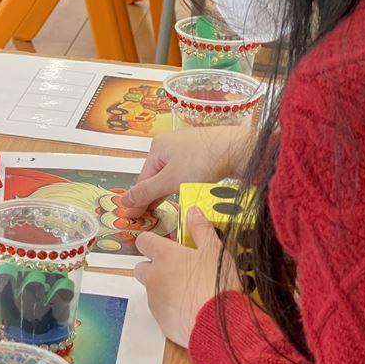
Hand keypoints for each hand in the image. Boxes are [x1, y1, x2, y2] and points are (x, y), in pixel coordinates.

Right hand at [120, 126, 254, 217]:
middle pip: (158, 177)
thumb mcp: (170, 180)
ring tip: (174, 207)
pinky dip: (188, 184)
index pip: (143, 179)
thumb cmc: (203, 160)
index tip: (135, 218)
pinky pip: (190, 173)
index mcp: (157, 147)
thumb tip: (124, 201)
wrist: (240, 148)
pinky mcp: (205, 153)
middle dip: (156, 196)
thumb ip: (147, 192)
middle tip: (152, 218)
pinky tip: (192, 192)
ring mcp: (189, 147)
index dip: (139, 200)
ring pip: (174, 176)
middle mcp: (170, 144)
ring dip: (173, 192)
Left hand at [134, 207, 240, 347]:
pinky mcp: (161, 321)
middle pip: (141, 267)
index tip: (164, 246)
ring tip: (190, 293)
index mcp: (164, 255)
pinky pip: (161, 312)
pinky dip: (171, 310)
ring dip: (163, 289)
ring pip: (151, 290)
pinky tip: (191, 311)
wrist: (221, 324)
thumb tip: (193, 211)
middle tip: (177, 271)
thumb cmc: (217, 283)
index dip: (152, 243)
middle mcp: (153, 275)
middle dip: (153, 268)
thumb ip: (201, 229)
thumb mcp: (215, 250)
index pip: (143, 241)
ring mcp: (155, 299)